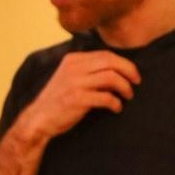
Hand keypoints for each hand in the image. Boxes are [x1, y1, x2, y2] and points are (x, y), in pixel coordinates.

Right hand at [12, 51, 140, 143]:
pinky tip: (116, 108)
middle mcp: (74, 68)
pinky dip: (115, 103)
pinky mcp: (77, 99)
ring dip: (125, 87)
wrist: (38, 119)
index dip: (124, 63)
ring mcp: (75, 83)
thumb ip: (85, 70)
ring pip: (111, 77)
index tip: (132, 74)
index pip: (105, 55)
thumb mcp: (68, 77)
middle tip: (136, 82)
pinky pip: (106, 97)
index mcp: (72, 60)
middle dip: (129, 71)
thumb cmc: (57, 101)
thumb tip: (114, 68)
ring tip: (128, 96)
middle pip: (111, 62)